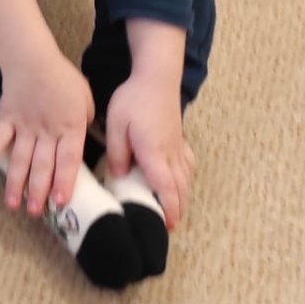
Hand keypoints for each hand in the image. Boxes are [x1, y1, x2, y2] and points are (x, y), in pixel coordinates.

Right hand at [0, 51, 93, 217]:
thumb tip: (84, 141)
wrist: (32, 58)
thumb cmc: (62, 78)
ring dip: (16, 183)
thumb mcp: (86, 98)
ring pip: (20, 158)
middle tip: (35, 212)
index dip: (64, 182)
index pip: (68, 160)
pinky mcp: (6, 119)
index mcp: (70, 126)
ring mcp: (24, 126)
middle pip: (42, 165)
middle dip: (39, 191)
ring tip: (13, 205)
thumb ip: (85, 122)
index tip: (61, 202)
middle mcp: (46, 130)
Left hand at [105, 75, 194, 228]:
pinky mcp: (180, 139)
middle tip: (168, 225)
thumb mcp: (116, 125)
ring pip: (186, 178)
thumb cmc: (133, 100)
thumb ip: (117, 152)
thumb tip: (119, 176)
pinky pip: (188, 165)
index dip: (169, 208)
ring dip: (182, 196)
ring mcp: (178, 146)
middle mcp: (171, 154)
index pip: (165, 187)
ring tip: (174, 210)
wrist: (157, 78)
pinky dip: (186, 178)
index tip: (168, 225)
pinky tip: (181, 181)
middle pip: (180, 187)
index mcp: (154, 153)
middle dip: (177, 208)